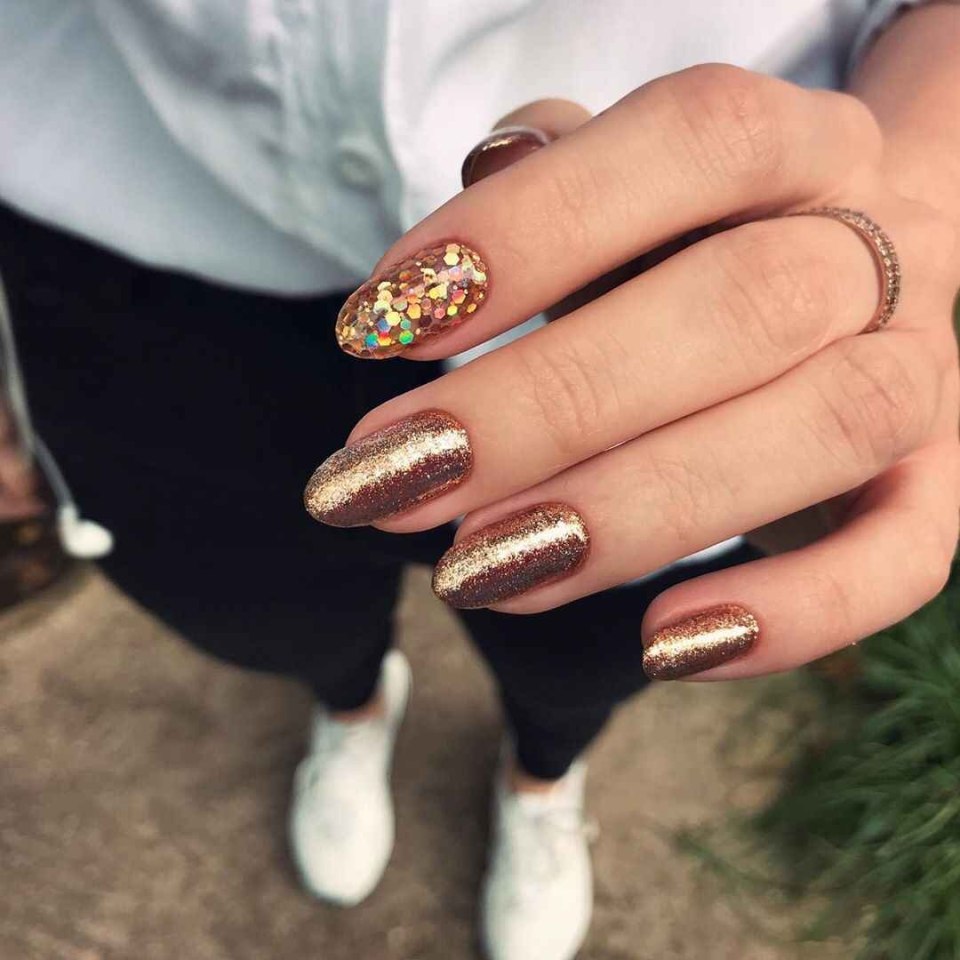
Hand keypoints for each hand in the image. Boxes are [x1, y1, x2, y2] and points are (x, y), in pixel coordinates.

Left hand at [308, 64, 959, 680]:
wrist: (847, 274)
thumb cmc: (686, 241)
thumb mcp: (616, 188)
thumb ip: (541, 191)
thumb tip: (449, 245)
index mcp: (795, 147)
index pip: (689, 142)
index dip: (527, 232)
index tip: (375, 327)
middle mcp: (873, 248)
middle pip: (742, 305)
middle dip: (542, 408)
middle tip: (388, 478)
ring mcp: (920, 372)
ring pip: (821, 432)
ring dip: (630, 516)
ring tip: (473, 572)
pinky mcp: (934, 487)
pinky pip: (905, 559)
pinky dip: (792, 615)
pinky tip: (659, 648)